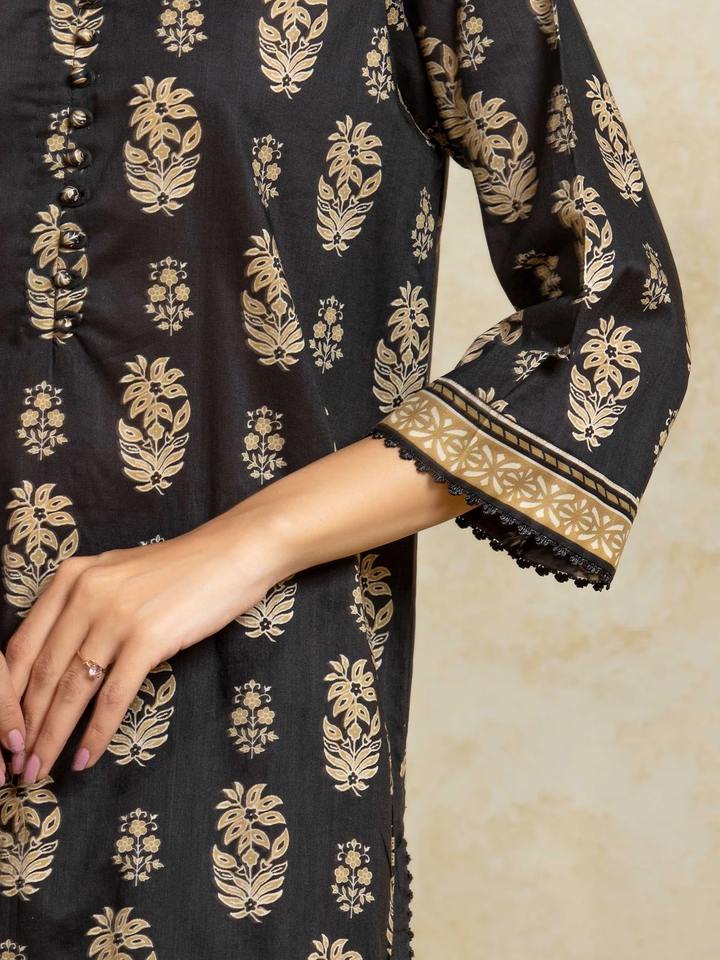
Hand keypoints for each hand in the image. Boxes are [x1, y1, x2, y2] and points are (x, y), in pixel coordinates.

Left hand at [3, 507, 284, 783]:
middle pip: (44, 673)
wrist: (232, 553)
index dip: (9, 697)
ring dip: (53, 736)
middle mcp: (86, 594)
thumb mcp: (117, 577)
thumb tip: (56, 661)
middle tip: (19, 765)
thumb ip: (83, 606)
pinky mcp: (149, 637)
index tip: (7, 731)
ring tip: (41, 770)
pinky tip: (86, 756)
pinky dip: (97, 732)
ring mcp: (117, 616)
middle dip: (27, 726)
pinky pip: (114, 695)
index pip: (23, 647)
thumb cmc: (179, 570)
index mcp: (71, 578)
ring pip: (73, 689)